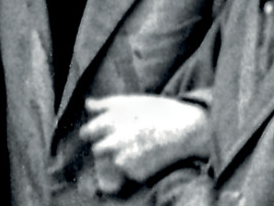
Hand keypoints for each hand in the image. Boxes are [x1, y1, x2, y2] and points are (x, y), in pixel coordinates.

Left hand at [79, 95, 208, 185]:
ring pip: (113, 162)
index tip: (102, 132)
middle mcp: (114, 140)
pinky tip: (150, 155)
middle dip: (108, 146)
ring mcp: (124, 158)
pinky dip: (137, 166)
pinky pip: (129, 172)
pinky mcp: (134, 172)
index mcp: (112, 120)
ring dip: (122, 157)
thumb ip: (106, 104)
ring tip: (142, 146)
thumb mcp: (133, 101)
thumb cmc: (160, 111)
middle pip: (98, 150)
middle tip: (127, 140)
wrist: (187, 128)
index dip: (94, 132)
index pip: (87, 132)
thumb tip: (88, 104)